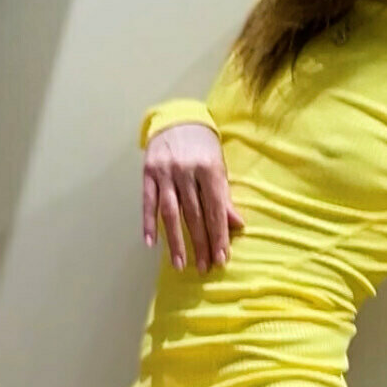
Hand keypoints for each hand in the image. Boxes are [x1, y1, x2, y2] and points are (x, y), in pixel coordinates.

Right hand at [143, 123, 244, 271]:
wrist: (176, 119)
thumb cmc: (202, 147)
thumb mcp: (219, 167)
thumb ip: (225, 197)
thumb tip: (238, 226)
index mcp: (209, 169)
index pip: (215, 209)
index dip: (218, 235)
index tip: (220, 258)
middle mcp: (187, 171)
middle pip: (194, 214)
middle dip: (200, 243)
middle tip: (203, 267)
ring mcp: (165, 172)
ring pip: (171, 212)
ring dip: (175, 241)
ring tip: (180, 264)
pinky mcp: (148, 173)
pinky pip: (148, 202)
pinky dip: (148, 223)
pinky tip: (150, 243)